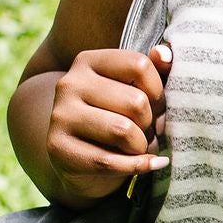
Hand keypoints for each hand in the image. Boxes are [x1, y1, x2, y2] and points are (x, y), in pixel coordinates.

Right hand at [45, 41, 171, 199]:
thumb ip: (154, 70)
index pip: (139, 65)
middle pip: (136, 101)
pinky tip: (147, 165)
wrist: (80, 162)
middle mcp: (69, 83)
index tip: (156, 107)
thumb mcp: (135, 91)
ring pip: (124, 131)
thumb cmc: (116, 119)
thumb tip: (165, 55)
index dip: (158, 92)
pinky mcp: (57, 148)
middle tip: (147, 132)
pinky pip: (109, 161)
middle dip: (151, 124)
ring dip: (142, 146)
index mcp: (88, 61)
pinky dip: (137, 167)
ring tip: (138, 147)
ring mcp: (60, 115)